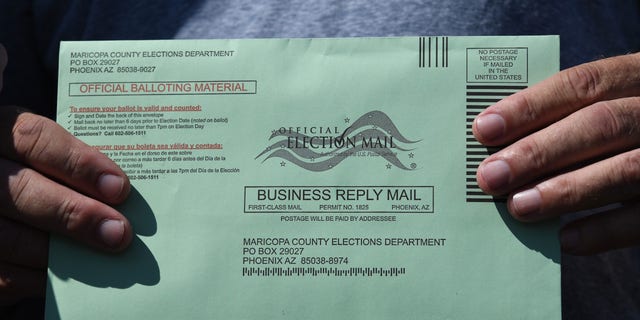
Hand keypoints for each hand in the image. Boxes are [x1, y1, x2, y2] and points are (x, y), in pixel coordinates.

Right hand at [0, 44, 132, 304]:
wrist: (1, 199)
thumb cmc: (32, 169)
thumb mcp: (40, 152)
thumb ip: (72, 163)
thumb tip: (122, 193)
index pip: (35, 139)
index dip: (79, 163)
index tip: (120, 187)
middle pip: (23, 191)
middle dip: (77, 214)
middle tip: (119, 232)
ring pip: (9, 237)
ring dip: (61, 252)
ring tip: (101, 256)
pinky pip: (1, 273)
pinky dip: (36, 277)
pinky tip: (71, 274)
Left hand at [473, 52, 639, 254]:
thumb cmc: (627, 132)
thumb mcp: (613, 107)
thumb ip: (568, 120)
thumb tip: (501, 152)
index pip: (583, 83)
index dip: (530, 106)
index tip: (484, 129)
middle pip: (601, 124)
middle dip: (538, 151)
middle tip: (490, 176)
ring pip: (626, 169)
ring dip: (565, 190)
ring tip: (519, 207)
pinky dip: (603, 230)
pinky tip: (564, 238)